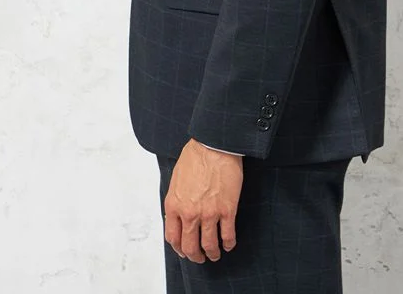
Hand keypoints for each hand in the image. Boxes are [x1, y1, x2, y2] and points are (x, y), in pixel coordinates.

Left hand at [163, 138, 242, 262]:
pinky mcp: (227, 210)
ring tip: (215, 254)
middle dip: (196, 256)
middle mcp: (189, 213)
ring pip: (209, 245)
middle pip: (190, 247)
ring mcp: (209, 214)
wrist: (214, 145)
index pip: (173, 238)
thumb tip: (179, 214)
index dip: (179, 248)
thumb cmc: (195, 156)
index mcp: (174, 205)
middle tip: (200, 257)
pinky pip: (228, 236)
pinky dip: (228, 244)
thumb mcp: (177, 180)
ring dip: (213, 253)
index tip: (184, 250)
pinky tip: (229, 244)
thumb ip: (177, 200)